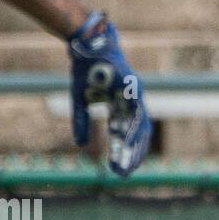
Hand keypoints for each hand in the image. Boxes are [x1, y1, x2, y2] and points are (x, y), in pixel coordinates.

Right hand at [69, 11, 151, 176]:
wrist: (87, 46)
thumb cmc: (85, 71)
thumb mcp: (80, 101)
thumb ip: (82, 122)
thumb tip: (80, 145)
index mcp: (120, 106)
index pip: (124, 133)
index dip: (122, 151)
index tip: (119, 168)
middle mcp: (130, 103)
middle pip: (135, 135)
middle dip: (130, 155)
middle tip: (125, 173)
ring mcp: (134, 96)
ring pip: (139, 128)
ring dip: (134, 148)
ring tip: (129, 164)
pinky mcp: (133, 90)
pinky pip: (136, 114)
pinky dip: (133, 130)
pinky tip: (130, 145)